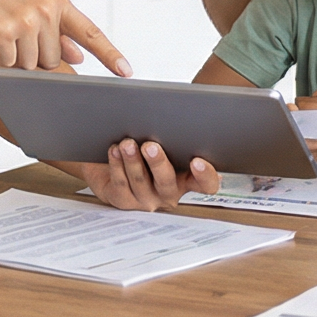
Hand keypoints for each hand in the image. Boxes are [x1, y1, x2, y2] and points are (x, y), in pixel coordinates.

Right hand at [0, 0, 131, 74]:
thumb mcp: (33, 3)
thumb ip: (58, 30)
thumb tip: (80, 57)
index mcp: (58, 1)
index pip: (90, 32)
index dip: (110, 54)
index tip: (127, 72)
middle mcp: (46, 9)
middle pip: (53, 60)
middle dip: (34, 55)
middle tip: (15, 30)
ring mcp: (27, 20)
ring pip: (30, 65)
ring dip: (14, 56)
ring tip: (0, 28)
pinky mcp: (5, 32)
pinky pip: (8, 64)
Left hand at [71, 138, 221, 209]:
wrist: (111, 166)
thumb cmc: (144, 150)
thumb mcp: (165, 145)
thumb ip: (172, 138)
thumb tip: (172, 115)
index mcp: (186, 179)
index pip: (205, 184)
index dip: (205, 175)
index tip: (197, 160)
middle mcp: (168, 193)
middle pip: (166, 182)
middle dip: (158, 162)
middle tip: (150, 146)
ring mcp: (146, 199)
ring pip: (140, 182)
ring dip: (133, 161)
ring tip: (127, 143)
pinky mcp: (124, 201)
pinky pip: (121, 184)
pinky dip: (117, 166)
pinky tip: (115, 151)